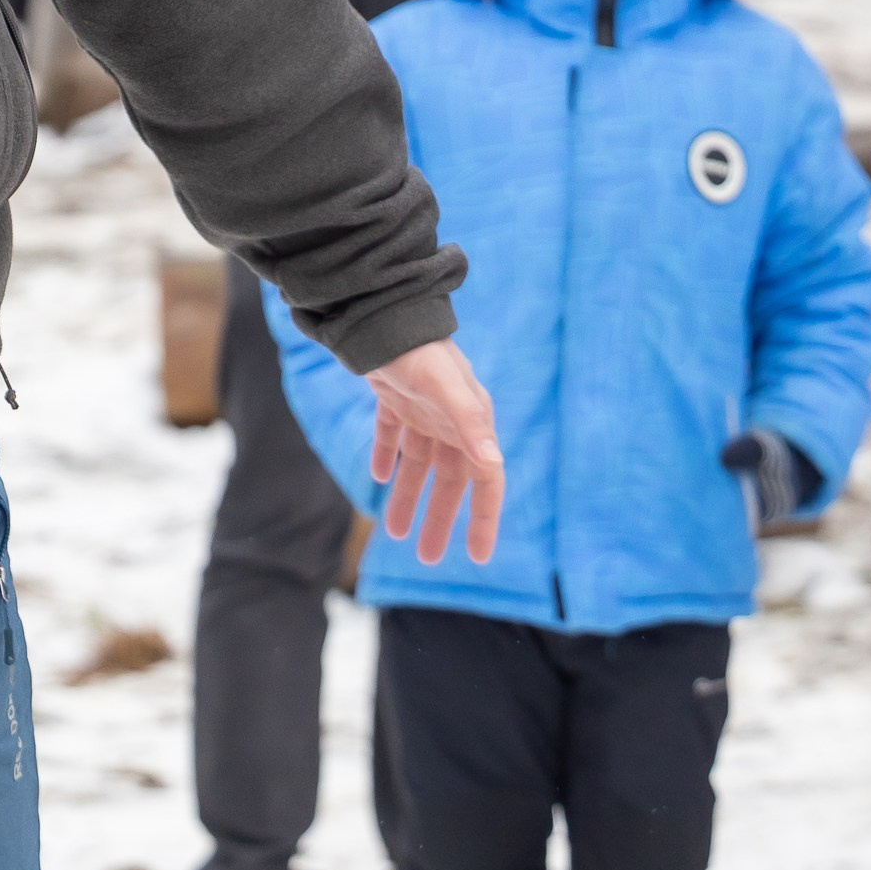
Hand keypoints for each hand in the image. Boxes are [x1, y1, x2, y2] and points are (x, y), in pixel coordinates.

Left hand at [368, 337, 504, 564]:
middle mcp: (452, 420)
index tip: (480, 557)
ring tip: (393, 532)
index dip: (484, 519)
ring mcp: (423, 410)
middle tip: (427, 557)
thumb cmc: (421, 350)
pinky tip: (377, 477)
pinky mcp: (395, 398)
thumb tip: (493, 463)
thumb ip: (470, 423)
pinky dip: (386, 456)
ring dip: (408, 496)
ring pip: (418, 464)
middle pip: (449, 482)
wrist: (384, 312)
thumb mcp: (448, 388)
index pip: (486, 481)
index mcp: (472, 422)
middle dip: (440, 519)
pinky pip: (393, 436)